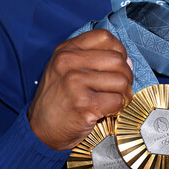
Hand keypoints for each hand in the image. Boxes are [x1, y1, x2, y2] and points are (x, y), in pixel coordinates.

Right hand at [27, 30, 133, 150]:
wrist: (40, 131)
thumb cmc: (58, 100)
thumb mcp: (65, 69)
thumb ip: (92, 59)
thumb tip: (128, 61)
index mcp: (66, 50)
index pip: (105, 37)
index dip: (119, 50)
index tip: (118, 65)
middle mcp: (68, 62)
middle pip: (118, 59)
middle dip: (126, 75)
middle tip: (119, 88)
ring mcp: (75, 82)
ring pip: (121, 81)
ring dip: (124, 93)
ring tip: (114, 99)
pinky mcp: (83, 103)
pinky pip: (118, 100)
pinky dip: (118, 108)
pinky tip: (108, 110)